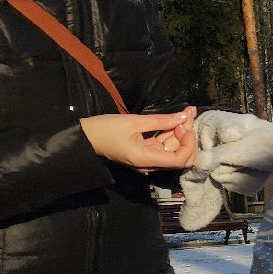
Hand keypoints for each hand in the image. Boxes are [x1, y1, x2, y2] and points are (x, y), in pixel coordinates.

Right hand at [80, 107, 196, 169]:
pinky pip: (164, 143)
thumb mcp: (133, 122)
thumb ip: (160, 121)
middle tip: (189, 114)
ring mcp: (148, 157)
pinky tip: (178, 117)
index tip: (185, 127)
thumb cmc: (105, 129)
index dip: (188, 145)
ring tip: (187, 111)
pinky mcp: (146, 150)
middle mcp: (150, 163)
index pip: (179, 160)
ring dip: (182, 130)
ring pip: (173, 147)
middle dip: (188, 135)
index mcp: (146, 159)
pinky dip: (172, 131)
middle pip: (179, 154)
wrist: (84, 137)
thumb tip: (183, 116)